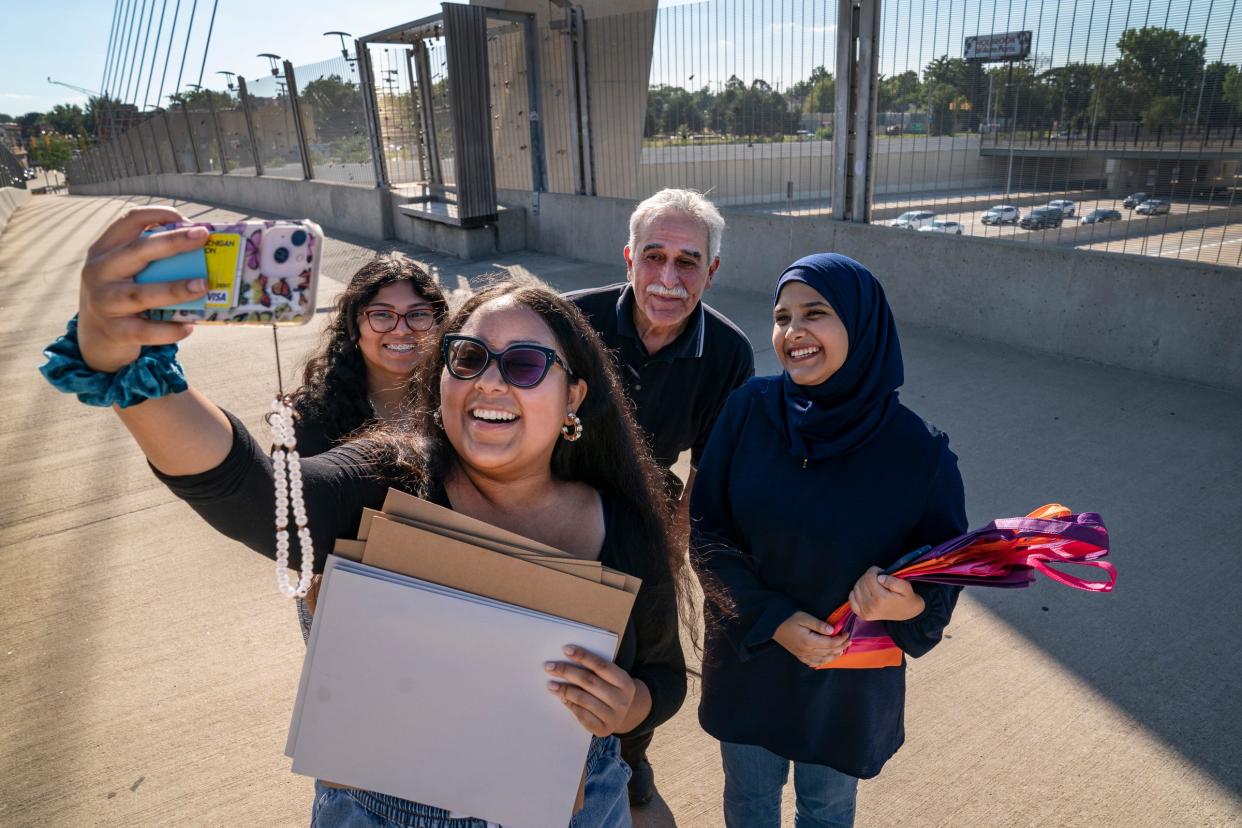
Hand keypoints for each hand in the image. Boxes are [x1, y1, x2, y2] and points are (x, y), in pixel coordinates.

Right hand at [78, 207, 209, 371]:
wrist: (96, 337)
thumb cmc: (122, 294)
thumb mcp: (124, 270)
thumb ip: (150, 257)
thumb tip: (200, 245)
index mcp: (104, 250)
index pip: (129, 221)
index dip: (158, 214)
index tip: (188, 220)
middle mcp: (99, 272)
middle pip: (137, 251)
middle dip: (172, 242)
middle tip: (202, 237)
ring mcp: (104, 302)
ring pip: (141, 294)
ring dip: (175, 289)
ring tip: (203, 285)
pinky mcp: (115, 330)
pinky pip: (145, 330)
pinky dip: (168, 330)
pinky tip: (189, 327)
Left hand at [545, 645, 637, 736]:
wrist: (625, 715)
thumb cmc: (611, 690)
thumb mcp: (611, 679)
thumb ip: (595, 670)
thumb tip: (567, 659)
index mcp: (624, 682)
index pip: (601, 666)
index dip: (583, 656)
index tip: (566, 650)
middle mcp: (621, 699)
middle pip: (590, 681)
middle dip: (567, 672)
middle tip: (550, 667)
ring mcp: (613, 716)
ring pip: (583, 699)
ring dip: (564, 690)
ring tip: (550, 685)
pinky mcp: (603, 729)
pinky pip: (582, 715)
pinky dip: (570, 705)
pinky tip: (562, 698)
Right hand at [773, 610, 849, 667]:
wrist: (772, 624)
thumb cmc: (788, 618)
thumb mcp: (804, 617)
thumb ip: (819, 625)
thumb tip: (833, 631)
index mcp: (808, 641)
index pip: (830, 644)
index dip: (841, 640)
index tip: (847, 633)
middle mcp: (806, 651)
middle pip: (828, 652)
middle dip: (841, 647)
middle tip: (849, 641)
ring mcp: (802, 655)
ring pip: (822, 660)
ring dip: (834, 656)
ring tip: (842, 650)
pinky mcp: (799, 655)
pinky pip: (813, 663)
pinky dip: (823, 662)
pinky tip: (827, 658)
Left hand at [848, 566, 925, 621]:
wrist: (907, 614)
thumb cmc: (907, 599)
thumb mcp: (906, 587)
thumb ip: (894, 581)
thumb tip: (879, 578)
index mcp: (881, 599)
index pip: (869, 577)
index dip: (875, 571)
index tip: (881, 572)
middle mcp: (870, 606)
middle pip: (862, 582)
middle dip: (869, 576)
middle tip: (878, 578)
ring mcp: (865, 612)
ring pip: (856, 588)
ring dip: (863, 583)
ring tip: (873, 584)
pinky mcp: (862, 614)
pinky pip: (851, 599)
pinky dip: (856, 592)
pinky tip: (865, 592)